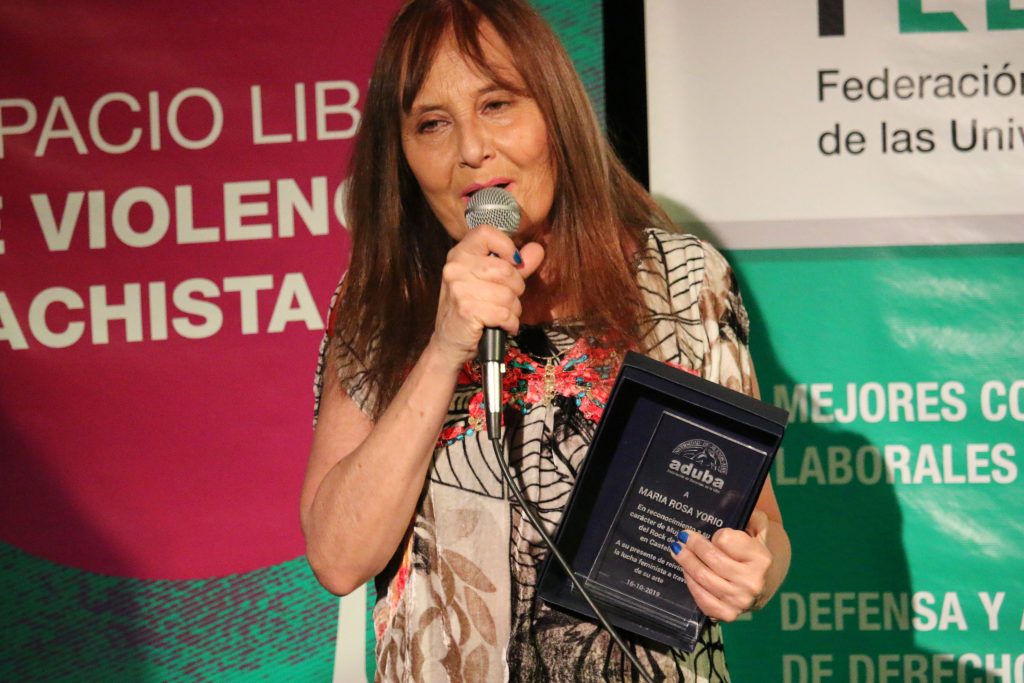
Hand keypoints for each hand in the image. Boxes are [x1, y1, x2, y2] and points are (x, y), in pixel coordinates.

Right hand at [429, 225, 544, 367]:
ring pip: (508, 294)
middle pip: (506, 269)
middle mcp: (456, 268)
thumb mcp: (489, 283)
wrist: (448, 342)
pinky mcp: (467, 310)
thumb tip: (537, 249)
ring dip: (513, 309)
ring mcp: (459, 289)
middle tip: (507, 299)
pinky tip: (502, 325)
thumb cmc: (470, 309)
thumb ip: (514, 265)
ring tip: (502, 314)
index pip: (486, 232)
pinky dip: (510, 323)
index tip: (514, 262)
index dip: (506, 246)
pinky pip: (504, 313)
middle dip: (516, 288)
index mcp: (460, 254)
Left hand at [669, 510, 772, 621]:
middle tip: (680, 536)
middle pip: (711, 559)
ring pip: (703, 578)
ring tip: (676, 550)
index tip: (713, 533)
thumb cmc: (756, 548)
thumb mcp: (758, 527)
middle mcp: (752, 582)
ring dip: (686, 563)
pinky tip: (685, 573)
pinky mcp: (730, 614)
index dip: (716, 535)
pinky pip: (703, 601)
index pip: (725, 540)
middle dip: (692, 546)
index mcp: (761, 558)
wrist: (768, 579)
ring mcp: (741, 601)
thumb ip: (748, 511)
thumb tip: (730, 493)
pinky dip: (691, 585)